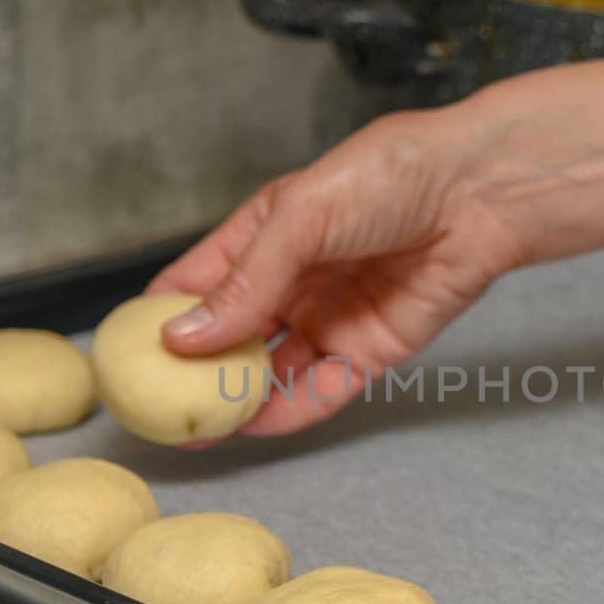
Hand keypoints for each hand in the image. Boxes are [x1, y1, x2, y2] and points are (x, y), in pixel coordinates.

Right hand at [147, 110, 530, 436]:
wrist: (479, 192)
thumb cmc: (389, 176)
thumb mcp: (300, 215)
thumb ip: (244, 280)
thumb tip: (182, 337)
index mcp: (265, 235)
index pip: (196, 284)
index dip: (159, 318)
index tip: (124, 355)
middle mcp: (293, 281)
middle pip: (230, 338)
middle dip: (194, 374)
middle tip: (156, 408)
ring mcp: (330, 318)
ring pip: (272, 371)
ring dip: (237, 401)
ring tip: (198, 427)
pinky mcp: (371, 351)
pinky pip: (322, 389)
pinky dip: (289, 410)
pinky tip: (255, 425)